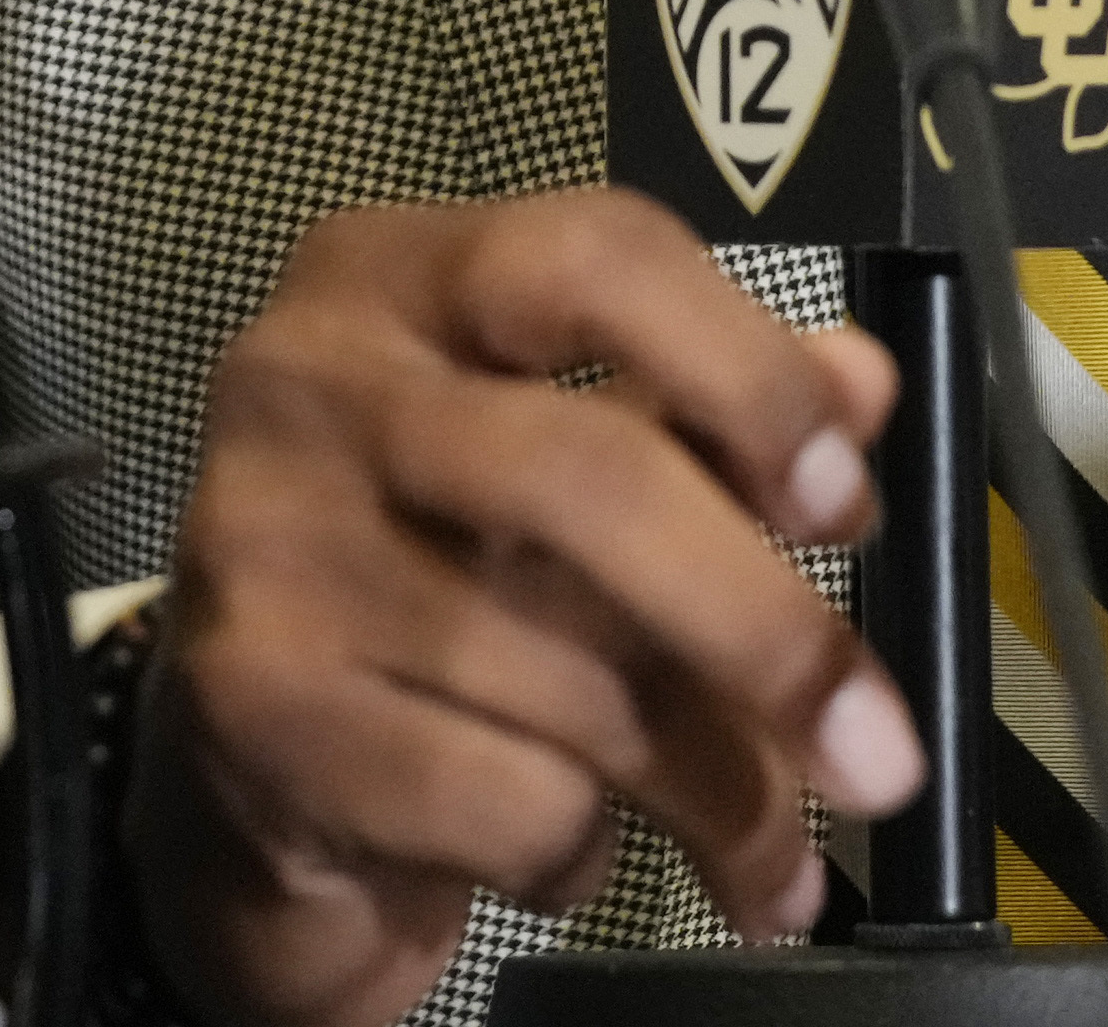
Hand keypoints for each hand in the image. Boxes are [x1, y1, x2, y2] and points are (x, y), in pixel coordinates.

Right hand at [131, 189, 924, 1026]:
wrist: (226, 769)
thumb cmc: (426, 576)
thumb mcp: (569, 466)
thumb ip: (712, 414)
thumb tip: (864, 385)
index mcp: (395, 274)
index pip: (594, 256)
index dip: (746, 372)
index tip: (847, 502)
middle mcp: (308, 379)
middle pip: (590, 477)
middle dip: (763, 628)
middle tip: (881, 754)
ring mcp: (265, 541)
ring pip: (567, 678)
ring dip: (709, 792)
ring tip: (766, 851)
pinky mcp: (254, 705)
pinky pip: (505, 798)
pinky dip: (577, 852)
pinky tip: (562, 846)